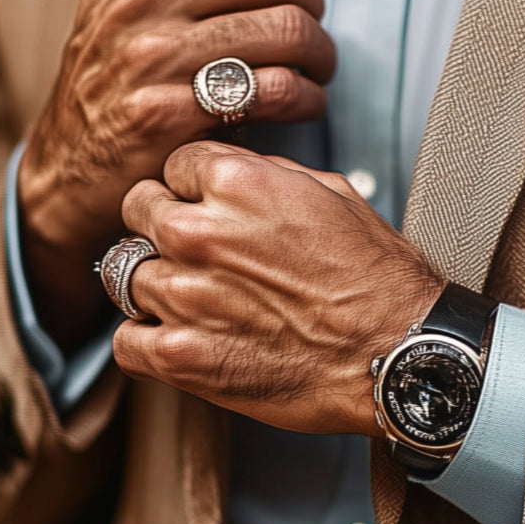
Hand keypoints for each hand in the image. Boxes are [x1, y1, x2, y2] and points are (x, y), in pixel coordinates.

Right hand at [17, 0, 334, 347]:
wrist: (64, 179)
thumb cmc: (115, 105)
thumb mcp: (128, 29)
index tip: (306, 19)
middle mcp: (139, 6)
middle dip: (316, 22)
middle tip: (321, 55)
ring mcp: (150, 58)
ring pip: (285, 32)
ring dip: (319, 61)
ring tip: (316, 83)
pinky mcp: (165, 114)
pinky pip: (274, 90)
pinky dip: (306, 99)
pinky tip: (304, 108)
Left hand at [111, 142, 445, 435]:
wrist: (397, 353)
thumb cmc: (378, 281)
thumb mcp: (332, 195)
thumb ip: (267, 177)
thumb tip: (234, 176)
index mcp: (236, 181)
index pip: (174, 166)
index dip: (193, 189)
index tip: (208, 210)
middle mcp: (200, 233)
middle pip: (138, 213)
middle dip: (164, 229)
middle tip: (198, 255)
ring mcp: (185, 296)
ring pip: (127, 276)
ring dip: (157, 287)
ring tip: (196, 304)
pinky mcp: (182, 357)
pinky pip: (127, 343)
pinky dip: (146, 344)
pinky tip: (178, 341)